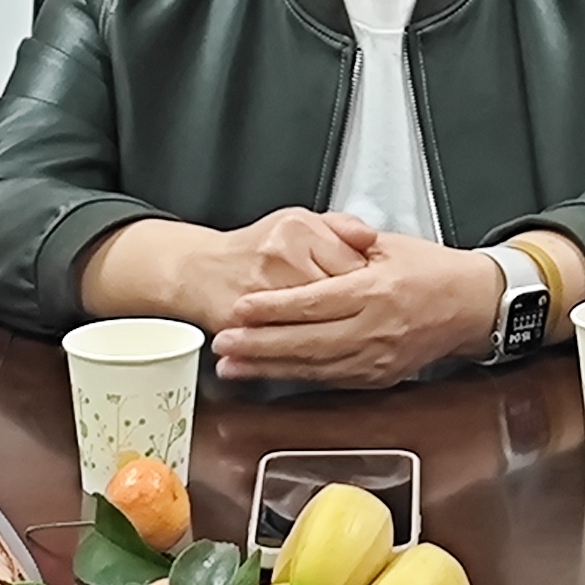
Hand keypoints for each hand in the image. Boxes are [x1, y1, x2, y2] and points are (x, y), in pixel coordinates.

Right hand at [80, 209, 380, 332]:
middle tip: (371, 325)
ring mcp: (258, 295)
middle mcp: (277, 261)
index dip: (370, 286)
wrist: (202, 269)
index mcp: (296, 233)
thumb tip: (370, 237)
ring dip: (335, 343)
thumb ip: (340, 225)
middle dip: (356, 318)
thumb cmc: (256, 246)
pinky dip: (302, 360)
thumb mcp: (300, 220)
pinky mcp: (242, 325)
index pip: (348, 266)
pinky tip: (324, 364)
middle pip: (332, 301)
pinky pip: (279, 348)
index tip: (382, 298)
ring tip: (355, 349)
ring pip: (309, 328)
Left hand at [211, 232, 499, 387]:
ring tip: (233, 366)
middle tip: (223, 344)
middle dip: (259, 346)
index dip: (273, 308)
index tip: (240, 309)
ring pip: (314, 368)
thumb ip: (346, 241)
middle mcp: (375, 329)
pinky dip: (298, 378)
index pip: (314, 302)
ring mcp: (377, 359)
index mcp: (375, 291)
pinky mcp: (379, 378)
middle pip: (306, 342)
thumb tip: (312, 239)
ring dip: (270, 368)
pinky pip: (331, 380)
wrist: (474, 306)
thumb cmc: (433, 271)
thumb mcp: (390, 244)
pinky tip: (271, 375)